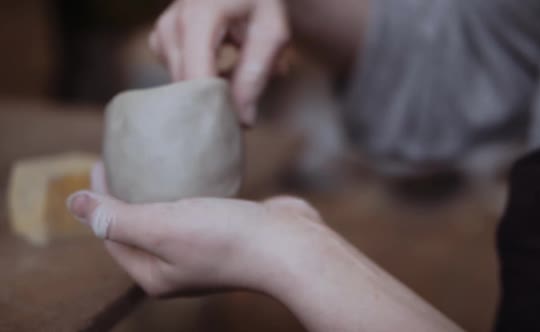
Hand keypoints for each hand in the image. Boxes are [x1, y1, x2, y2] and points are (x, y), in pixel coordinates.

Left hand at [67, 163, 322, 296]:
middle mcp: (176, 265)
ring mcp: (203, 249)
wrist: (289, 246)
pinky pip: (197, 207)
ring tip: (154, 158)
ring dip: (159, 188)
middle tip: (125, 155)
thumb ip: (117, 218)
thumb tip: (72, 203)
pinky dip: (189, 188)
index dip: (101, 198)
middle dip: (128, 192)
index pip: (112, 233)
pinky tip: (192, 168)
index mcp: (154, 273)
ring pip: (169, 215)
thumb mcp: (162, 227)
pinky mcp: (226, 231)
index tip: (102, 160)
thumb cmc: (225, 239)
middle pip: (139, 225)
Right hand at [150, 0, 290, 125]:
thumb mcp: (271, 33)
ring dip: (208, 90)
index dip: (217, 106)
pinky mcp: (159, 39)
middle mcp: (172, 23)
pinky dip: (198, 80)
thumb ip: (256, 75)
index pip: (198, 76)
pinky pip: (176, 75)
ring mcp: (162, 31)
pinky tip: (219, 68)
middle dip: (214, 102)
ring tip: (236, 76)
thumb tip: (242, 121)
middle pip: (186, 86)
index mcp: (200, 17)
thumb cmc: (259, 1)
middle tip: (244, 108)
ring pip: (180, 84)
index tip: (237, 123)